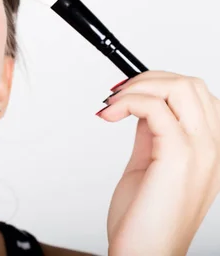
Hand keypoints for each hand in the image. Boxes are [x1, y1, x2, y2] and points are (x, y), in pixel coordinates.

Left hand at [99, 71, 219, 255]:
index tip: (126, 91)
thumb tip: (141, 109)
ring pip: (180, 88)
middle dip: (148, 79)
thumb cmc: (145, 219)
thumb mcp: (150, 165)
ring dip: (138, 87)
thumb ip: (152, 135)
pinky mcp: (179, 156)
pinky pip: (155, 108)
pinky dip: (127, 102)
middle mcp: (212, 148)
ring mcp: (200, 151)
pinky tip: (108, 114)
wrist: (144, 254)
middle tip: (116, 93)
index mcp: (208, 150)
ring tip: (111, 104)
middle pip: (192, 85)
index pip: (197, 96)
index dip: (159, 84)